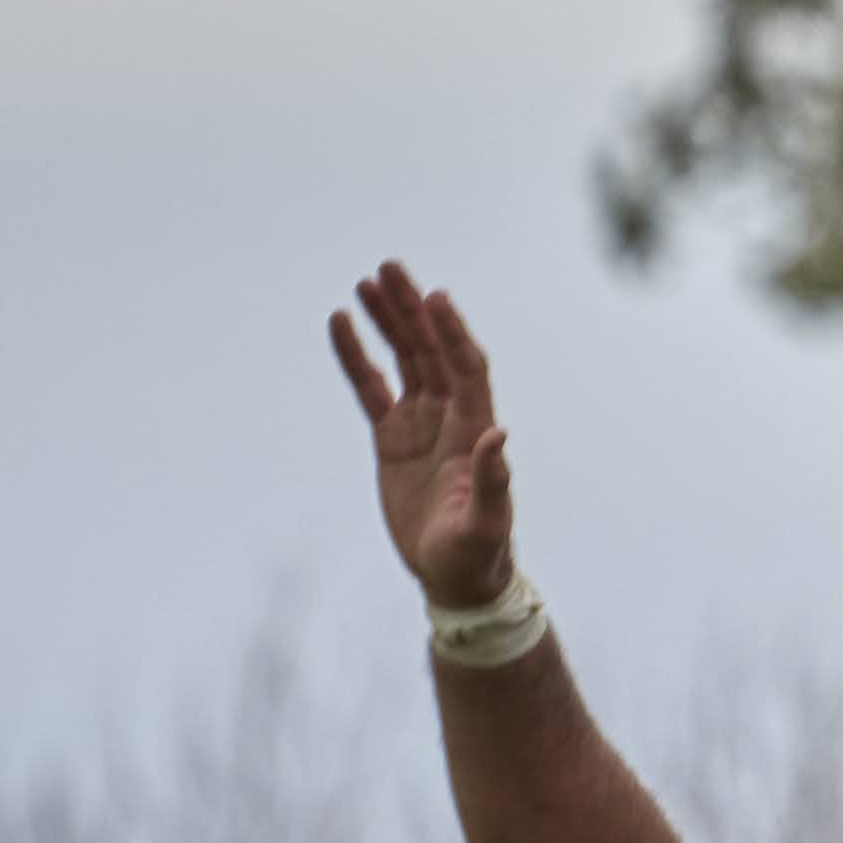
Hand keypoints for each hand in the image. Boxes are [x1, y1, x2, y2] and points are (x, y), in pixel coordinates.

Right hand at [331, 259, 516, 610]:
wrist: (456, 575)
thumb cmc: (477, 552)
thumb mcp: (486, 521)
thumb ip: (493, 480)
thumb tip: (499, 434)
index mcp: (475, 429)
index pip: (465, 367)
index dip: (452, 333)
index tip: (435, 298)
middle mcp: (451, 416)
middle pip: (431, 350)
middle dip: (413, 311)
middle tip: (391, 268)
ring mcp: (421, 424)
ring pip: (404, 360)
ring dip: (389, 321)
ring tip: (368, 282)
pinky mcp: (393, 439)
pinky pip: (372, 388)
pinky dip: (358, 358)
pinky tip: (342, 325)